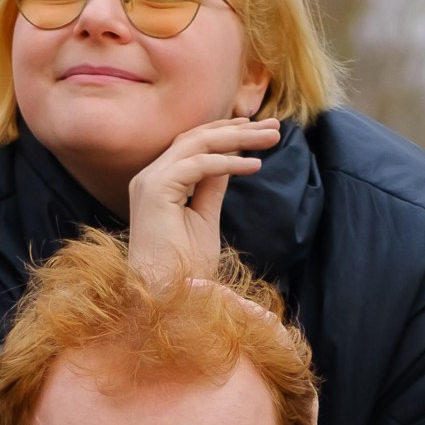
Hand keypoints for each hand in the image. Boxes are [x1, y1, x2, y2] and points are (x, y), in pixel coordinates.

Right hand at [127, 116, 279, 284]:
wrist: (163, 297)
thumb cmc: (183, 268)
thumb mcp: (205, 218)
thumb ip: (212, 187)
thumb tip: (230, 160)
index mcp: (158, 182)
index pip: (193, 144)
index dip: (226, 132)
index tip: (259, 131)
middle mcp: (149, 176)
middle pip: (197, 138)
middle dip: (238, 129)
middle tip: (275, 127)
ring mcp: (149, 182)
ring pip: (198, 144)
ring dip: (239, 138)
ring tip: (272, 138)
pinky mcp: (155, 191)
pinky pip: (198, 165)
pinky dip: (228, 163)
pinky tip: (255, 166)